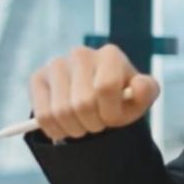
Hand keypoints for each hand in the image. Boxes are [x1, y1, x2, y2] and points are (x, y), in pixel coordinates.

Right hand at [29, 44, 159, 141]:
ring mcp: (56, 65)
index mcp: (110, 54)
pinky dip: (54, 130)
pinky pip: (42, 115)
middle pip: (82, 103)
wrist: (95, 100)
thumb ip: (146, 92)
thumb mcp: (139, 99)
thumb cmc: (120, 100)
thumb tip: (138, 85)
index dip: (110, 112)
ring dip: (74, 129)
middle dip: (92, 124)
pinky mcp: (37, 79)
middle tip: (97, 124)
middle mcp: (80, 54)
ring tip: (82, 125)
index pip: (105, 87)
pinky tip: (64, 126)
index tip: (112, 119)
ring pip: (60, 112)